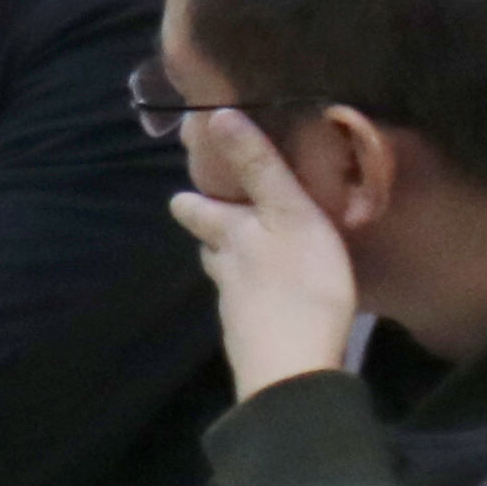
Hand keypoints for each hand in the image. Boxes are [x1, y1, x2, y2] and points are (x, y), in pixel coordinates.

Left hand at [169, 103, 363, 397]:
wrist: (293, 370)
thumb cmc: (301, 283)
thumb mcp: (290, 215)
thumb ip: (258, 168)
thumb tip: (217, 116)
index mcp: (229, 235)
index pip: (196, 208)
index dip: (192, 196)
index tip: (186, 187)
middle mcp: (223, 270)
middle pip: (207, 245)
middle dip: (208, 230)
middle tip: (217, 216)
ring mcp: (235, 308)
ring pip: (225, 276)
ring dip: (230, 262)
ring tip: (246, 253)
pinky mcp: (251, 338)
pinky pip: (247, 306)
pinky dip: (252, 295)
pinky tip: (270, 299)